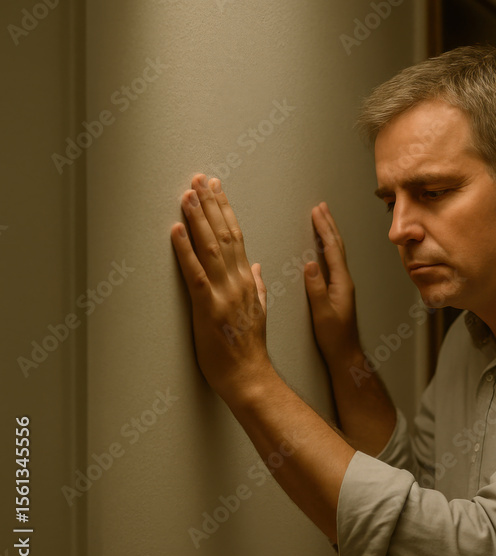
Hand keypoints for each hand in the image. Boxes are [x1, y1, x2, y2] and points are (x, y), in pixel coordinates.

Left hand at [170, 174, 272, 400]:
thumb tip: (258, 266)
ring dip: (198, 219)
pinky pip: (195, 273)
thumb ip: (258, 286)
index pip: (237, 237)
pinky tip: (176, 231)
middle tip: (199, 180)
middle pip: (224, 235)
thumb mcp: (260, 312)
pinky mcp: (208, 307)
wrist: (249, 375)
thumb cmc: (249, 348)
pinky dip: (184, 250)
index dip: (225, 211)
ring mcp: (224, 293)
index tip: (216, 190)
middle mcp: (238, 281)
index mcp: (248, 281)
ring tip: (187, 195)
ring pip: (210, 247)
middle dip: (210, 205)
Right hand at [304, 202, 362, 366]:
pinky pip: (332, 261)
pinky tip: (323, 246)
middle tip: (321, 206)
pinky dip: (327, 247)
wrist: (345, 352)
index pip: (332, 249)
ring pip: (336, 252)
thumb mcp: (322, 313)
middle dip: (328, 225)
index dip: (324, 229)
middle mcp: (344, 280)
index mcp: (342, 282)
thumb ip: (316, 289)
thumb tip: (310, 264)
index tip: (316, 211)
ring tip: (322, 218)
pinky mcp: (338, 290)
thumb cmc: (333, 336)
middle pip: (337, 246)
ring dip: (329, 234)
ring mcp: (342, 284)